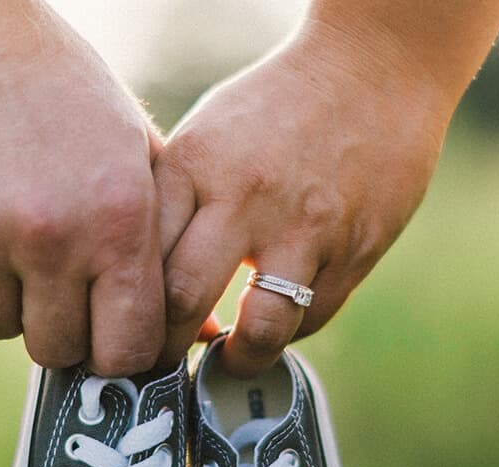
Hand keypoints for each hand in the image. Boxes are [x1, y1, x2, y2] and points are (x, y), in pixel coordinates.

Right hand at [0, 0, 163, 374]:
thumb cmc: (59, 90)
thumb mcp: (132, 151)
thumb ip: (165, 244)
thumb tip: (199, 336)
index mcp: (116, 218)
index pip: (127, 349)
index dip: (117, 349)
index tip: (107, 332)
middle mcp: (48, 236)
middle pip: (55, 349)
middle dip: (58, 323)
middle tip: (52, 273)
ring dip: (2, 292)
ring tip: (6, 223)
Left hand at [152, 22, 458, 376]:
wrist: (374, 70)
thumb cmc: (275, 107)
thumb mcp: (206, 137)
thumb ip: (174, 203)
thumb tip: (137, 284)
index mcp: (194, 165)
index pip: (139, 258)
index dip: (124, 309)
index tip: (124, 330)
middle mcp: (244, 197)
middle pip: (182, 301)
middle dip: (165, 350)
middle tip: (164, 363)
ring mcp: (305, 227)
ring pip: (258, 328)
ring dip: (237, 359)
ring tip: (228, 359)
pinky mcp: (355, 248)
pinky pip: (311, 316)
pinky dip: (288, 331)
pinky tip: (275, 321)